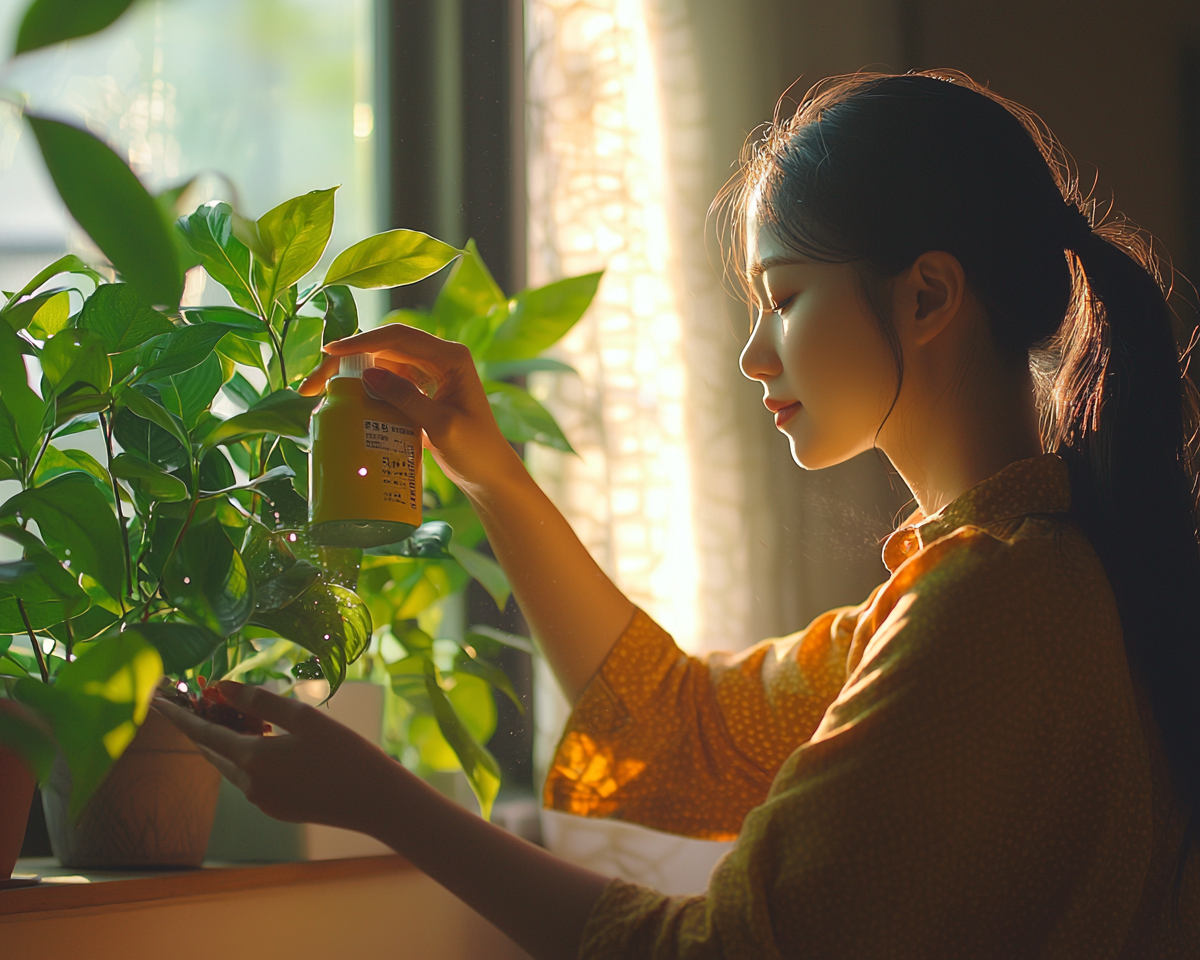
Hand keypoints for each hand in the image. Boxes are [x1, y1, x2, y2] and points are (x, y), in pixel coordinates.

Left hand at [153, 680, 394, 830]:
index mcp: (252, 758)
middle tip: (194, 698)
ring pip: (229, 764)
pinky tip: (263, 738)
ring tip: (230, 713)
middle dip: (200, 723)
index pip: (201, 732)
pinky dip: (244, 755)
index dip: (177, 714)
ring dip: (224, 739)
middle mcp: (248, 784)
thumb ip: (260, 701)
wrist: (374, 800)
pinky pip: (248, 777)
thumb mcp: (304, 718)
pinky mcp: (276, 809)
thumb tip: (222, 688)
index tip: (154, 698)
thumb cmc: (344, 752)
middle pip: (210, 750)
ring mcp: (261, 800)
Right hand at [299, 325, 524, 489]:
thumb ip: (406, 398)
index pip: (399, 338)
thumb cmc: (476, 451)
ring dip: (352, 374)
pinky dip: (365, 387)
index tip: (329, 352)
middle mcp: (440, 358)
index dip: (361, 342)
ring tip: (320, 394)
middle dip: (347, 359)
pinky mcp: (421, 391)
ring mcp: (429, 374)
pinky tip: (344, 401)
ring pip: (381, 363)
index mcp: (451, 357)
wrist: (490, 475)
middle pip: (384, 347)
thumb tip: (366, 375)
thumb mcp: (440, 426)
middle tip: (313, 385)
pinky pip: (387, 380)